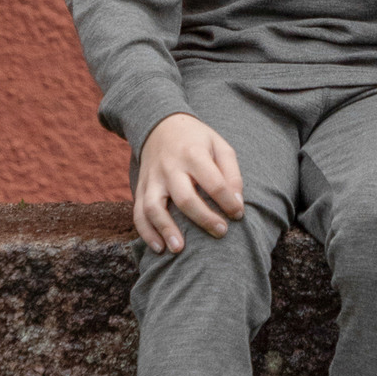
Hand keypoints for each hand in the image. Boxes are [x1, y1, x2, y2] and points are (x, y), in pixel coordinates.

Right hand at [135, 113, 244, 253]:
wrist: (160, 125)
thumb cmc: (197, 140)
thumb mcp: (220, 145)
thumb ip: (231, 173)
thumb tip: (237, 203)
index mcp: (193, 154)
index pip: (214, 182)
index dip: (228, 201)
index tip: (238, 214)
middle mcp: (170, 167)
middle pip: (185, 198)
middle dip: (204, 218)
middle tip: (221, 232)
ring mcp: (152, 179)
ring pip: (154, 207)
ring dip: (165, 229)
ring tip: (179, 249)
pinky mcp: (140, 187)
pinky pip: (138, 212)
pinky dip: (146, 232)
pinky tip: (158, 248)